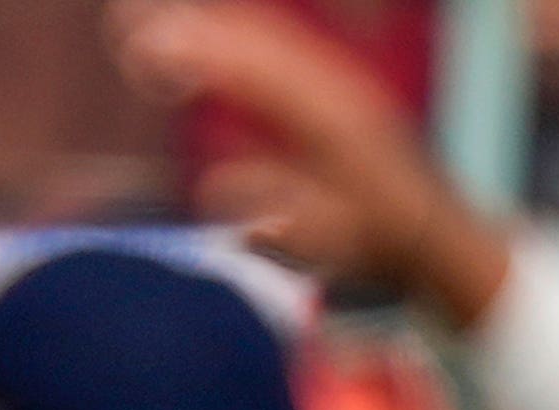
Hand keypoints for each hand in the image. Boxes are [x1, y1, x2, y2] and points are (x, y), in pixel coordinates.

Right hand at [114, 0, 509, 324]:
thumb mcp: (330, 236)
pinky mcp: (330, 87)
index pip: (257, 76)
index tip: (151, 51)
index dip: (203, 57)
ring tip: (149, 19)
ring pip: (268, 37)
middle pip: (257, 43)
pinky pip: (279, 47)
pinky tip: (205, 28)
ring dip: (210, 25)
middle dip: (193, 28)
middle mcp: (332, 89)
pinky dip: (237, 34)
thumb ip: (277, 210)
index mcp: (329, 120)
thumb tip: (213, 185)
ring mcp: (334, 83)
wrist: (430, 224)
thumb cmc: (376, 238)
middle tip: (128, 24)